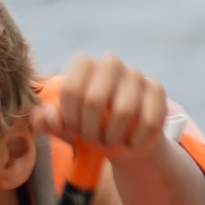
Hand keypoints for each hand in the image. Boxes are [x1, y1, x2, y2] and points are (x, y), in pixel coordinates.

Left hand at [40, 56, 169, 158]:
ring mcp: (136, 74)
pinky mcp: (157, 89)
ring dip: (113, 136)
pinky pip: (147, 120)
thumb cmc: (89, 127)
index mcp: (84, 64)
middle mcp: (110, 62)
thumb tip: (47, 118)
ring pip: (123, 111)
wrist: (124, 138)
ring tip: (110, 141)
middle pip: (95, 99)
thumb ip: (49, 123)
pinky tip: (131, 142)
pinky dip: (135, 140)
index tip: (74, 129)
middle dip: (91, 129)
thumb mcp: (65, 128)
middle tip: (92, 139)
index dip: (71, 118)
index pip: (72, 91)